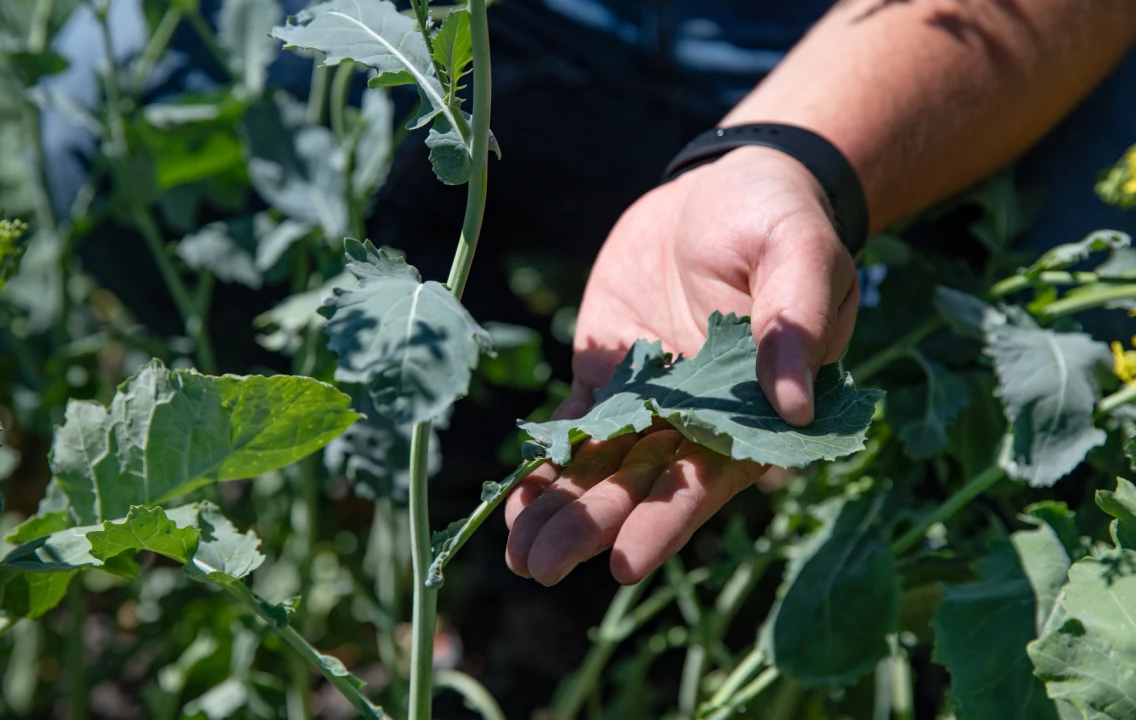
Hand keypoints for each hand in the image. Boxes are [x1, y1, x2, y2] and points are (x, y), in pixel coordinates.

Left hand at [505, 146, 859, 585]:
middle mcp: (697, 420)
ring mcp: (648, 401)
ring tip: (519, 557)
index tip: (624, 562)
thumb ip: (795, 321)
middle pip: (641, 483)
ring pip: (601, 464)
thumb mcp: (803, 252)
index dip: (667, 520)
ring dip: (560, 509)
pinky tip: (513, 502)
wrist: (725, 187)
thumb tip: (796, 407)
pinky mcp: (608, 375)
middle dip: (593, 526)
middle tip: (542, 569)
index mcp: (753, 411)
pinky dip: (544, 462)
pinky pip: (574, 425)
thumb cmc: (779, 218)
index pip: (708, 478)